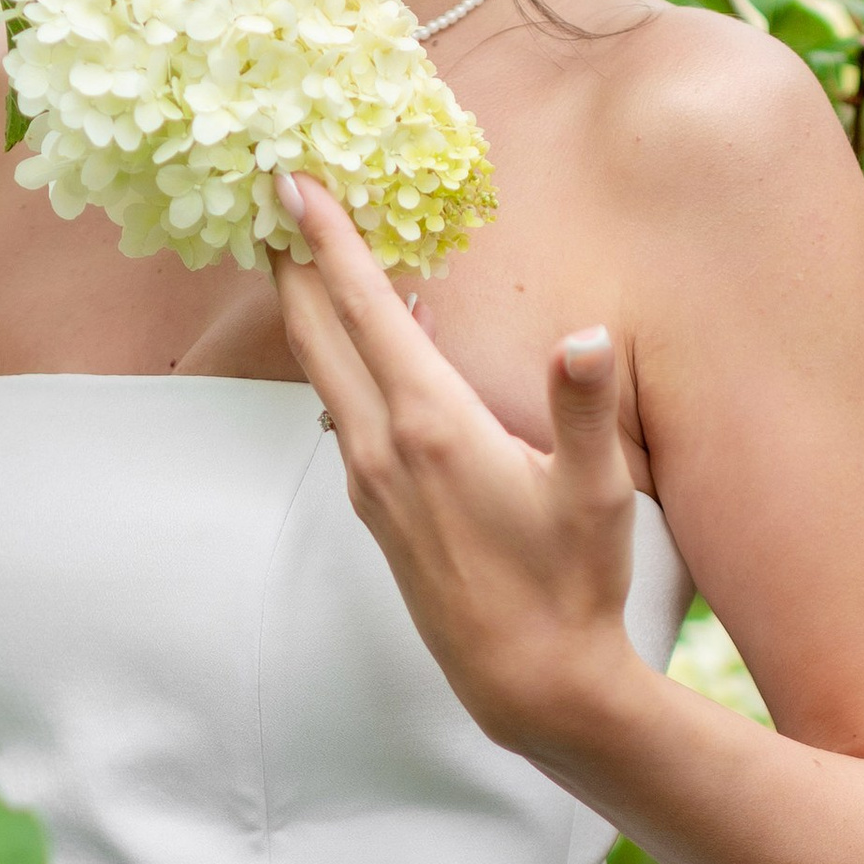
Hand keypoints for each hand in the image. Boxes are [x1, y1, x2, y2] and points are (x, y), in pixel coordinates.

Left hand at [273, 171, 638, 751]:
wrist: (531, 683)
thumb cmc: (570, 586)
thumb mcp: (596, 493)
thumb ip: (586, 409)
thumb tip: (585, 336)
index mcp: (430, 426)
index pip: (364, 310)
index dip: (328, 239)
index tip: (293, 180)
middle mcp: (383, 448)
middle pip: (317, 332)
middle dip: (291, 259)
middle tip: (267, 193)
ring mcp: (372, 482)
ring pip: (322, 372)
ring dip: (305, 308)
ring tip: (295, 253)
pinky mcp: (377, 509)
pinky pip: (345, 409)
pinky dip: (336, 359)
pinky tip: (358, 346)